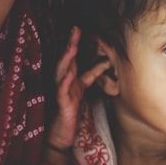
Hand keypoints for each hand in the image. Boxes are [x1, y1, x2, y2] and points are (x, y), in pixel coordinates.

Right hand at [46, 27, 108, 158]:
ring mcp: (62, 93)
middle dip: (70, 45)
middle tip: (75, 29)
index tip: (79, 28)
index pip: (73, 59)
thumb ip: (91, 76)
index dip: (75, 44)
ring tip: (72, 47)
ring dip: (67, 60)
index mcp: (70, 80)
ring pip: (62, 73)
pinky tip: (70, 74)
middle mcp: (64, 84)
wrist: (60, 135)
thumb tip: (105, 63)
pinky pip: (63, 92)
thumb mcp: (82, 91)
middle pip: (66, 61)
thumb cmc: (70, 113)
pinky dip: (66, 82)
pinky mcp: (62, 105)